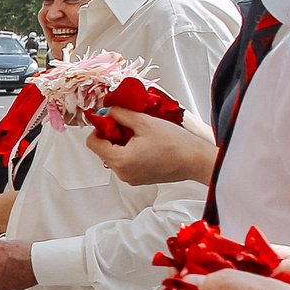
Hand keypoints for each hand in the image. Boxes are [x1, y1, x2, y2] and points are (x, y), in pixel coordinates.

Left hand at [85, 109, 218, 186]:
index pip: (92, 143)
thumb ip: (120, 114)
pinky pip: (126, 162)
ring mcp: (131, 178)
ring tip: (140, 134)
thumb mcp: (144, 121)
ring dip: (122, 142)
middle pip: (103, 150)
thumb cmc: (177, 144)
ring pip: (114, 156)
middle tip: (128, 124)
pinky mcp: (139, 179)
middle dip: (112, 134)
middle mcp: (122, 173)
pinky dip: (130, 151)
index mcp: (120, 161)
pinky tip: (146, 143)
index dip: (99, 127)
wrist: (197, 160)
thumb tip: (107, 111)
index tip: (110, 119)